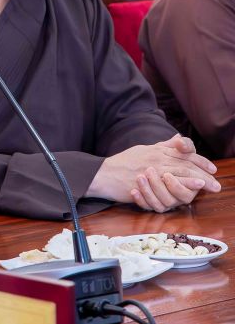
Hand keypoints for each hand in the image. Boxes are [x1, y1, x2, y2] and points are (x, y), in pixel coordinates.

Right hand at [88, 135, 219, 209]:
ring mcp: (153, 167)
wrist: (106, 173)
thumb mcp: (144, 149)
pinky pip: (170, 181)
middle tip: (216, 179)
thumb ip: (162, 145)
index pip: (182, 153)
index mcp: (157, 149)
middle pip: (185, 162)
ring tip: (211, 182)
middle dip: (203, 170)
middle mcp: (157, 156)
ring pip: (180, 170)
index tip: (211, 167)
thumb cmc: (123, 163)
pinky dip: (185, 183)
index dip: (198, 159)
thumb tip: (177, 138)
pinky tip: (195, 185)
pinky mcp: (149, 180)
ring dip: (198, 176)